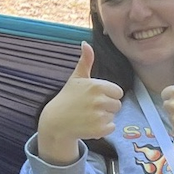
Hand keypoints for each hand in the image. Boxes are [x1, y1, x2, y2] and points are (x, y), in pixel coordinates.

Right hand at [36, 42, 122, 162]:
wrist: (56, 122)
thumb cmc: (68, 98)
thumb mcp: (77, 78)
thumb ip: (85, 61)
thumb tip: (86, 43)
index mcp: (97, 86)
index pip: (118, 92)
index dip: (108, 95)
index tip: (94, 97)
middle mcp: (99, 100)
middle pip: (117, 105)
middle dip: (107, 107)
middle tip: (90, 107)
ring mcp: (99, 115)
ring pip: (114, 116)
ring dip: (104, 118)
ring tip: (88, 116)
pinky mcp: (99, 129)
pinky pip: (111, 128)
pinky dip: (103, 129)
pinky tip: (89, 125)